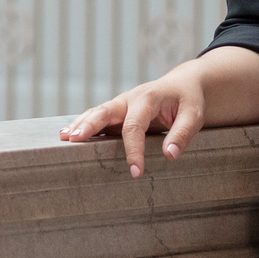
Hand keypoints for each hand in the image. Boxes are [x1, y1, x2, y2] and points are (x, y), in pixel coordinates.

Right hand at [61, 64, 210, 178]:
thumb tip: (170, 155)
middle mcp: (129, 99)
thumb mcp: (194, 114)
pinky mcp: (117, 112)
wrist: (182, 85)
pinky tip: (67, 133)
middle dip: (89, 125)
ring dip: (81, 124)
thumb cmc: (188, 100)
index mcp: (147, 98)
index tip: (136, 173)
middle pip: (105, 112)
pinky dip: (83, 124)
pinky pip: (98, 117)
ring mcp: (120, 104)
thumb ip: (182, 133)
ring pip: (97, 113)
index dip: (133, 150)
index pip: (135, 126)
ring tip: (64, 138)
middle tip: (74, 140)